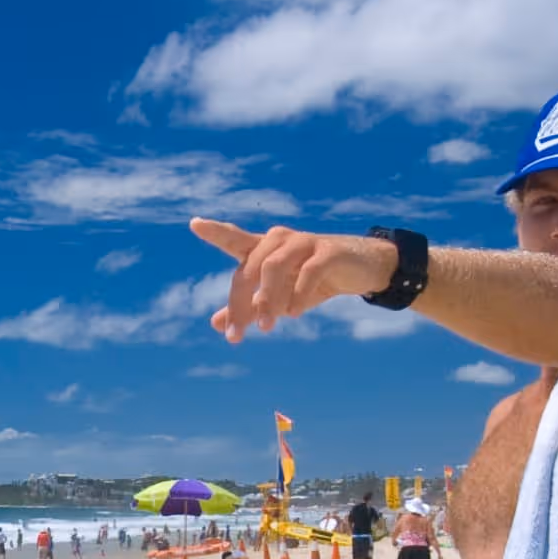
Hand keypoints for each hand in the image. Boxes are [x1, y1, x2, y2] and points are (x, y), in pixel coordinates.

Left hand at [193, 218, 396, 341]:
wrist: (362, 270)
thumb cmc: (314, 282)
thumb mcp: (279, 297)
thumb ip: (249, 307)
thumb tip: (215, 323)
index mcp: (264, 249)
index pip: (235, 238)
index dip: (216, 231)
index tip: (195, 223)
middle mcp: (280, 240)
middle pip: (249, 268)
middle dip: (239, 303)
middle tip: (235, 335)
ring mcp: (304, 243)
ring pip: (273, 267)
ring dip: (267, 300)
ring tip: (267, 327)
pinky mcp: (328, 251)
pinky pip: (307, 272)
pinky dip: (298, 294)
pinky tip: (295, 313)